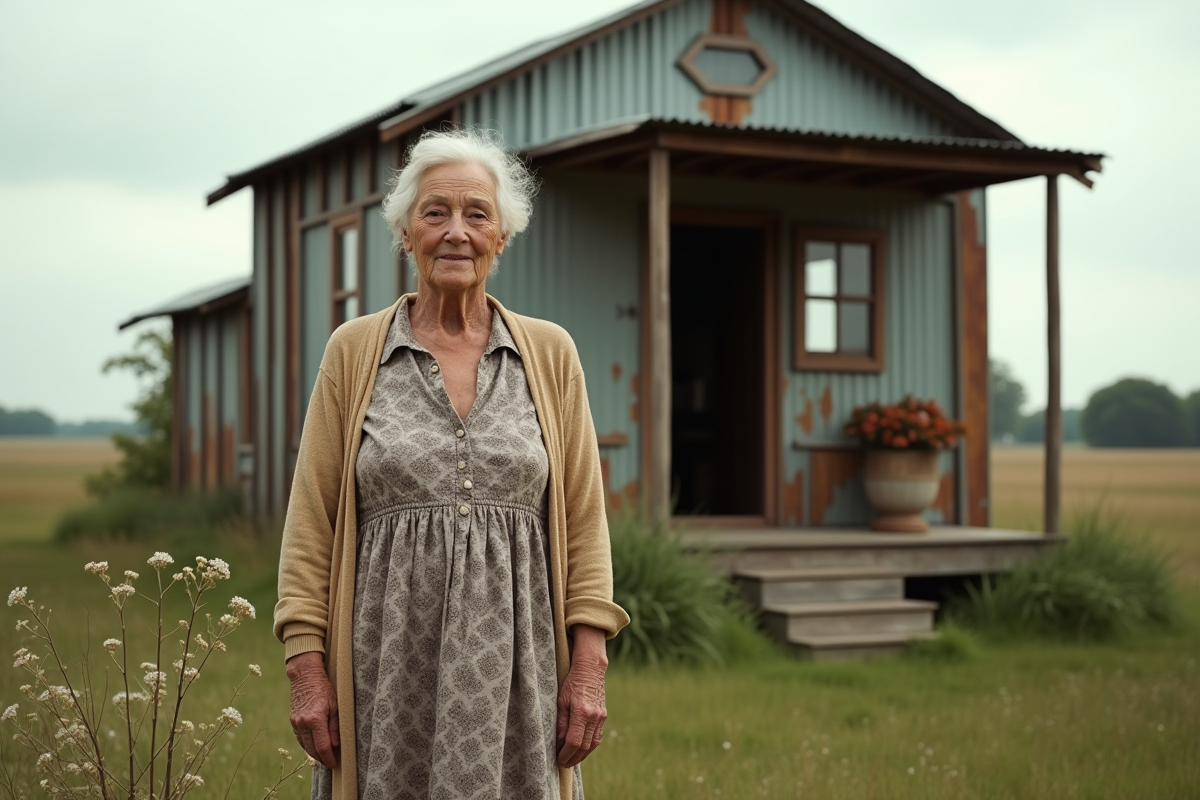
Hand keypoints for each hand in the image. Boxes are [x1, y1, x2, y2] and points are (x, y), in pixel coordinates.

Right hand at [286, 651, 339, 768]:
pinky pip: (300, 738)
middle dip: (321, 758)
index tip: (334, 763)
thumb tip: (336, 745)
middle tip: (330, 763)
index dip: (328, 758)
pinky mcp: (293, 721)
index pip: (322, 747)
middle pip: (312, 749)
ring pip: (305, 745)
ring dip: (314, 753)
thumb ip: (335, 726)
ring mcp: (296, 723)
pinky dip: (307, 744)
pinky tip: (314, 746)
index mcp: (315, 719)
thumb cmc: (323, 687)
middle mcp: (303, 723)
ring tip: (324, 757)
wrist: (305, 675)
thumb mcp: (335, 705)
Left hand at [556, 625, 608, 767]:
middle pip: (584, 746)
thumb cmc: (572, 683)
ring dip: (581, 755)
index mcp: (582, 712)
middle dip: (573, 758)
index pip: (574, 741)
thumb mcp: (561, 700)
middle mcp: (594, 717)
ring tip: (570, 760)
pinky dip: (588, 747)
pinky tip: (580, 749)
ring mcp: (601, 717)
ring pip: (592, 744)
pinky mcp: (603, 717)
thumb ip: (561, 723)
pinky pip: (597, 737)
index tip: (558, 760)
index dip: (566, 754)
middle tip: (562, 764)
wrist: (591, 669)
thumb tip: (559, 742)